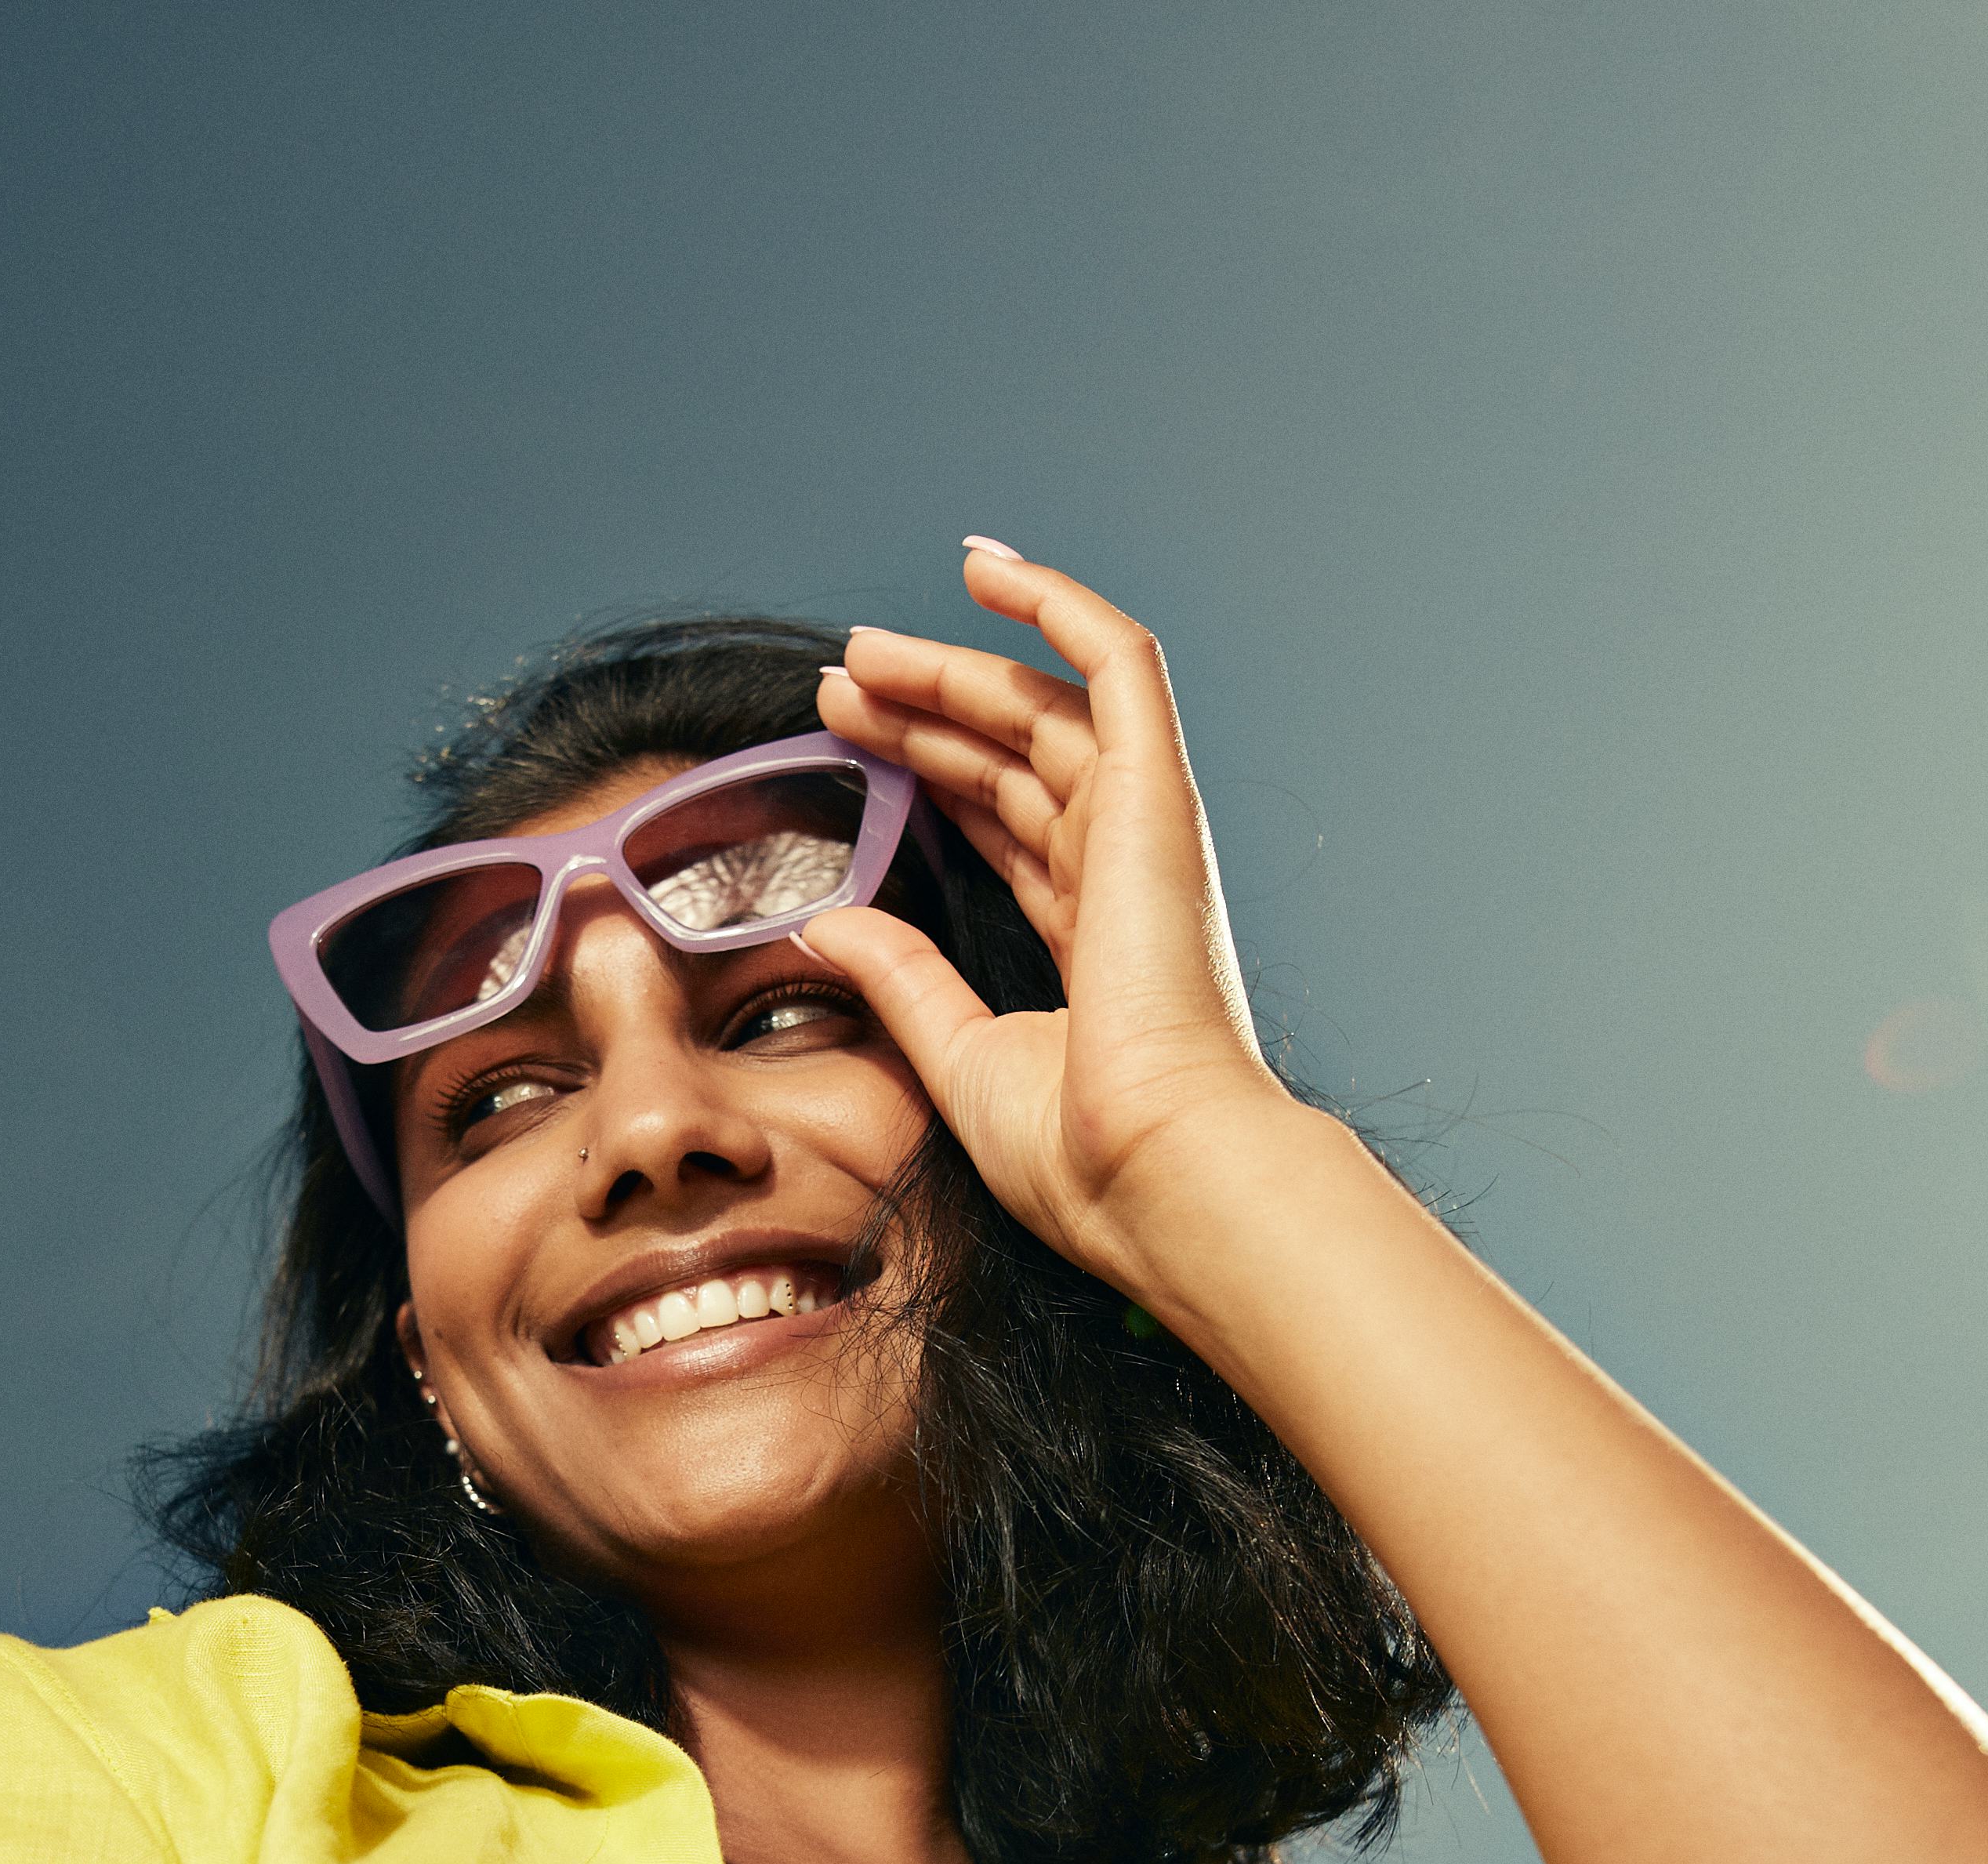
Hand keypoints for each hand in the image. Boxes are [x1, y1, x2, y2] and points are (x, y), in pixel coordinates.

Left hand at [802, 543, 1321, 1296]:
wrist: (1160, 1171)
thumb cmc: (1083, 1156)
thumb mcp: (958, 1055)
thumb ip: (903, 981)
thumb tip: (827, 929)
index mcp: (1095, 947)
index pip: (1007, 828)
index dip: (931, 776)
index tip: (846, 745)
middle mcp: (1127, 878)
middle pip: (1016, 759)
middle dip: (926, 713)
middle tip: (836, 687)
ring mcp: (1146, 832)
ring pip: (1044, 709)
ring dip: (954, 669)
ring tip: (860, 653)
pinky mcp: (1156, 797)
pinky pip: (1117, 663)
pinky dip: (1057, 605)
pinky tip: (983, 569)